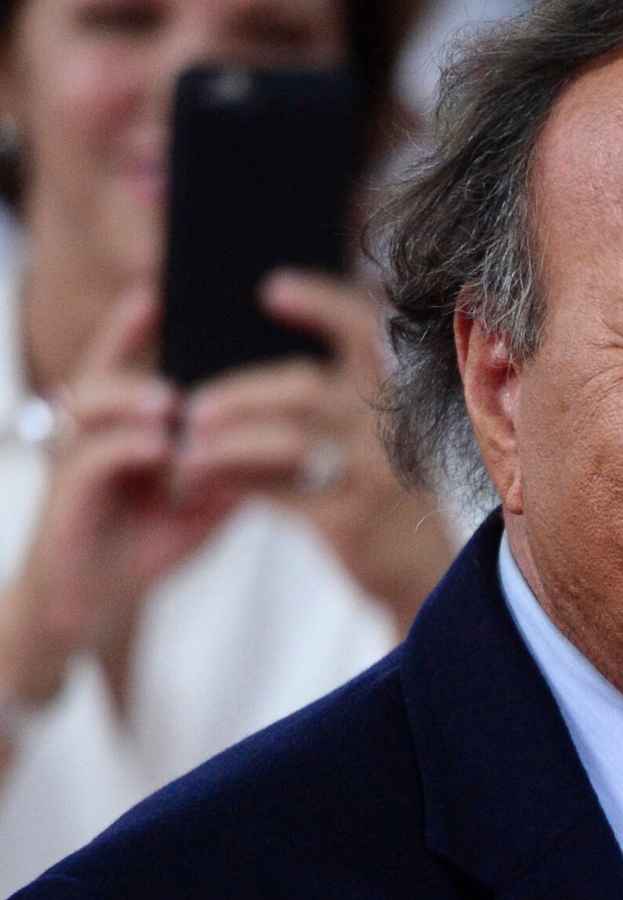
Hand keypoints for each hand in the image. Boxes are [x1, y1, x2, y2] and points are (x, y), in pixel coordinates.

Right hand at [0, 292, 241, 707]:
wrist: (87, 611)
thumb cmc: (144, 547)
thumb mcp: (201, 503)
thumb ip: (231, 469)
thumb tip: (281, 438)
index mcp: (122, 427)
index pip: (127, 363)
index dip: (137, 325)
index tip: (163, 289)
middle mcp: (90, 435)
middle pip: (103, 372)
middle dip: (129, 343)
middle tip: (169, 326)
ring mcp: (72, 464)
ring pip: (90, 408)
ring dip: (132, 398)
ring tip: (170, 400)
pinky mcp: (64, 501)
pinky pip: (91, 462)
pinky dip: (125, 450)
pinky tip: (158, 448)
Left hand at [174, 271, 454, 628]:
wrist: (423, 574)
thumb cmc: (385, 498)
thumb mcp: (379, 442)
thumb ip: (336, 404)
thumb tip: (246, 372)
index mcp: (397, 399)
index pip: (365, 331)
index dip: (321, 304)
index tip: (271, 288)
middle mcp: (389, 431)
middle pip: (305, 388)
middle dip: (241, 391)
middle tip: (195, 404)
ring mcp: (372, 476)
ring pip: (286, 441)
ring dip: (228, 442)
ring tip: (190, 446)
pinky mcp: (349, 520)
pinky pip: (278, 492)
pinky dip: (236, 484)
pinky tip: (207, 483)